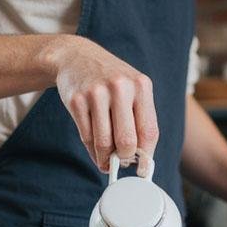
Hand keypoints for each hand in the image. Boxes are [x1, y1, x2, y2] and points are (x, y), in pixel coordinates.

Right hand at [50, 36, 157, 174]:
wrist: (76, 57)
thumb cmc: (109, 80)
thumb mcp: (131, 89)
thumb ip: (139, 119)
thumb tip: (142, 159)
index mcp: (141, 86)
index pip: (149, 131)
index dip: (146, 156)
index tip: (142, 170)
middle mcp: (120, 87)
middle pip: (127, 141)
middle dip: (125, 158)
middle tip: (122, 162)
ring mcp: (96, 93)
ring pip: (104, 143)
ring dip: (106, 159)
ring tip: (107, 162)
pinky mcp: (76, 101)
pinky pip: (86, 137)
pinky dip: (92, 151)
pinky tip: (96, 152)